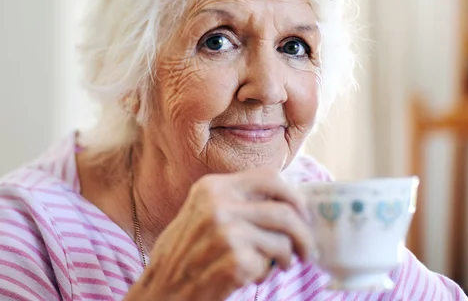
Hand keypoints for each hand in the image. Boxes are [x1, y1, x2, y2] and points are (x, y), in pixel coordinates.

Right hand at [125, 168, 313, 300]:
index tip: (304, 214)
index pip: (270, 178)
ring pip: (282, 239)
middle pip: (284, 211)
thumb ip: (237, 202)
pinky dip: (264, 274)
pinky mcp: (233, 260)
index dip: (294, 196)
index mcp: (213, 187)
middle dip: (303, 233)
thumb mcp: (202, 215)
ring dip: (287, 256)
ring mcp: (226, 232)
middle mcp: (219, 204)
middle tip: (307, 250)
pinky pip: (268, 264)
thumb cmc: (185, 256)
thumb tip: (288, 203)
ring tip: (280, 266)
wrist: (160, 292)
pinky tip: (249, 277)